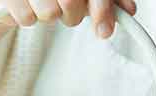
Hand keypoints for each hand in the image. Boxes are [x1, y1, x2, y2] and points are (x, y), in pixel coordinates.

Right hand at [0, 0, 135, 37]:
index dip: (102, 8)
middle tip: (69, 16)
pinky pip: (27, 18)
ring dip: (50, 17)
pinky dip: (27, 19)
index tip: (104, 31)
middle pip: (73, 2)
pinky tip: (26, 8)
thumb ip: (106, 1)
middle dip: (74, 16)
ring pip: (50, 13)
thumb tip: (129, 10)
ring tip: (45, 7)